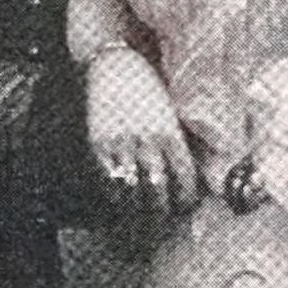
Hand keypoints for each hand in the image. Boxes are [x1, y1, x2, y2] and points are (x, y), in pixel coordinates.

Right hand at [87, 48, 197, 212]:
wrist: (117, 65)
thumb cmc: (150, 88)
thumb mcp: (170, 112)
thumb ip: (177, 139)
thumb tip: (188, 170)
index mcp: (171, 133)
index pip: (184, 178)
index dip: (186, 200)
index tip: (185, 208)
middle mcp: (148, 141)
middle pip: (158, 191)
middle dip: (162, 212)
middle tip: (163, 222)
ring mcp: (122, 144)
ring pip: (131, 191)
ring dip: (137, 211)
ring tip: (141, 220)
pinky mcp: (99, 144)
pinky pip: (107, 180)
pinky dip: (115, 197)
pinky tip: (120, 203)